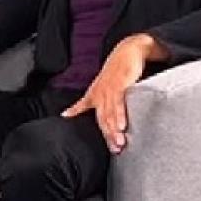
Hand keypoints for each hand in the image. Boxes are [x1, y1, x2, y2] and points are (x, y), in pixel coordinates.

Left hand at [61, 33, 167, 153]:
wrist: (128, 50)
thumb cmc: (116, 71)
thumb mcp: (103, 87)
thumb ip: (91, 102)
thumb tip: (71, 114)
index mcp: (96, 96)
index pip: (97, 118)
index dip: (101, 133)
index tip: (108, 148)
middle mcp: (100, 94)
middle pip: (103, 119)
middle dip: (109, 136)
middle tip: (116, 150)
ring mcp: (108, 89)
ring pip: (109, 113)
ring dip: (114, 129)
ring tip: (120, 143)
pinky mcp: (119, 83)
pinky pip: (118, 101)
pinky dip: (119, 114)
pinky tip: (122, 125)